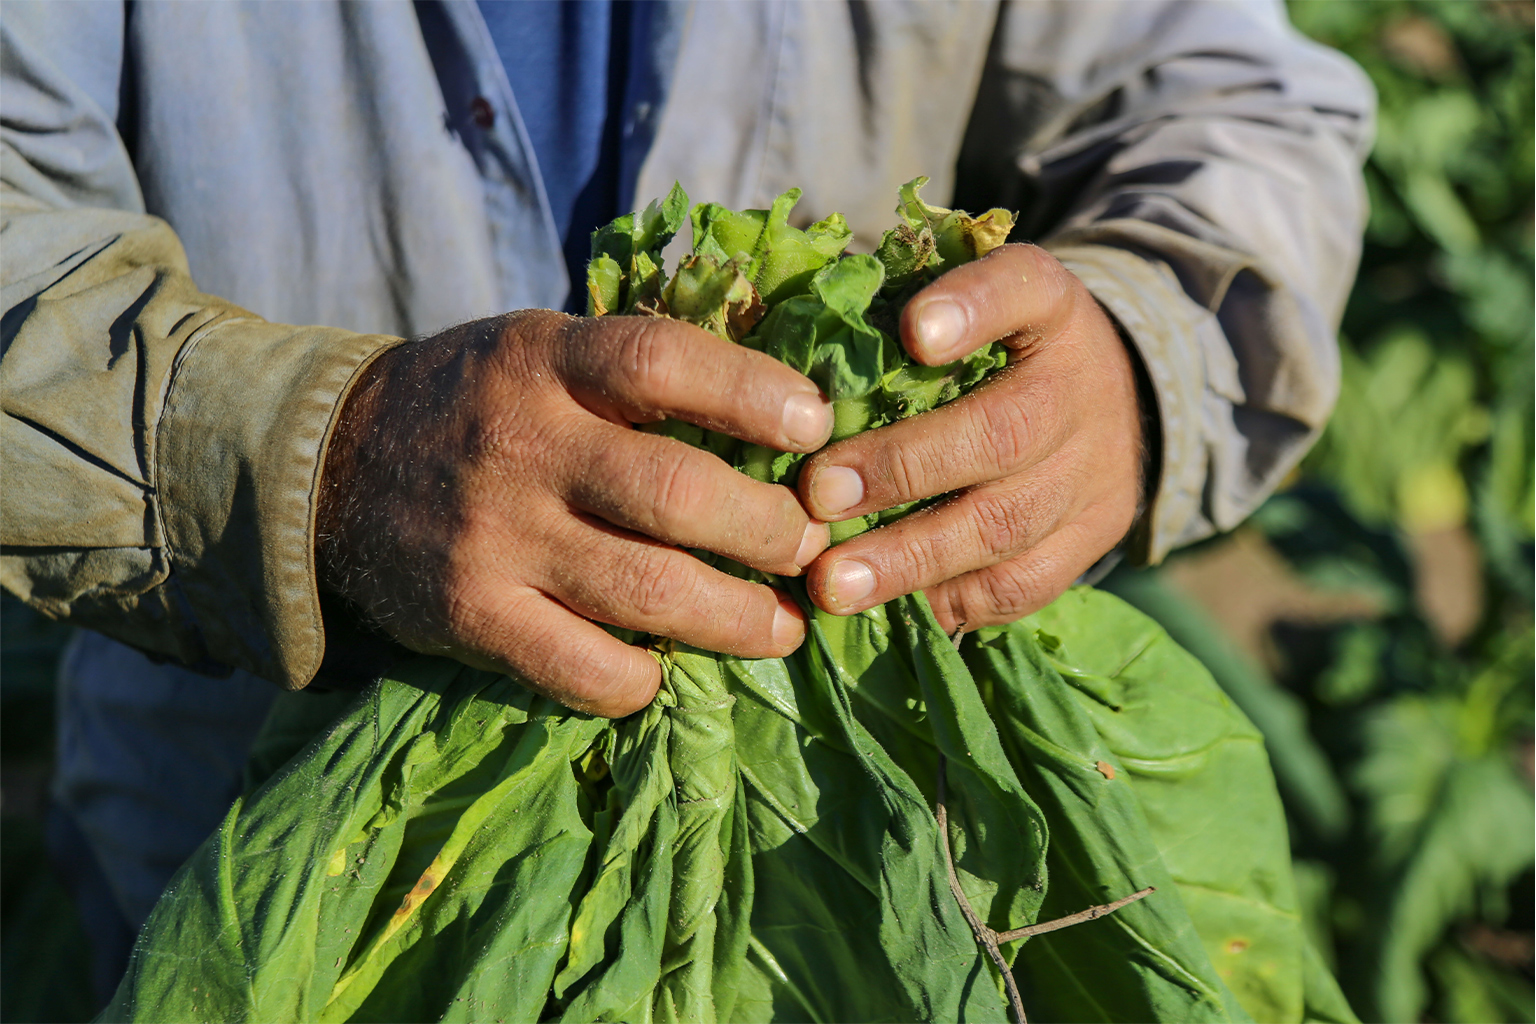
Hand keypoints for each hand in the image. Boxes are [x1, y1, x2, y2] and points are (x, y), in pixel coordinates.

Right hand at [316, 310, 832, 716]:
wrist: (331, 468)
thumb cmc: (475, 405)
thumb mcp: (540, 351)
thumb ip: (633, 372)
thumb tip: (782, 411)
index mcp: (544, 361)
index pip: (662, 362)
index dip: (754, 393)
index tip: (817, 427)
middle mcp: (520, 444)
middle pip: (676, 492)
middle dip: (770, 528)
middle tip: (810, 547)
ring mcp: (495, 538)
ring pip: (647, 590)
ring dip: (738, 618)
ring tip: (781, 626)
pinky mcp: (472, 617)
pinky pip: (582, 669)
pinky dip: (643, 677)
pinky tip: (666, 666)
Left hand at [798, 244, 1145, 631]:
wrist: (1119, 407)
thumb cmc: (1001, 352)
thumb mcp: (974, 307)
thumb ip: (905, 321)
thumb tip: (785, 364)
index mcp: (1050, 308)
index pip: (1022, 289)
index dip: (971, 308)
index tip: (914, 330)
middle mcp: (1079, 389)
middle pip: (1002, 432)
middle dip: (902, 468)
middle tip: (818, 496)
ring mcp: (1092, 474)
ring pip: (1004, 525)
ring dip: (909, 558)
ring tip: (833, 582)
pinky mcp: (1088, 542)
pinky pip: (1018, 584)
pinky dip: (946, 600)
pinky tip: (884, 609)